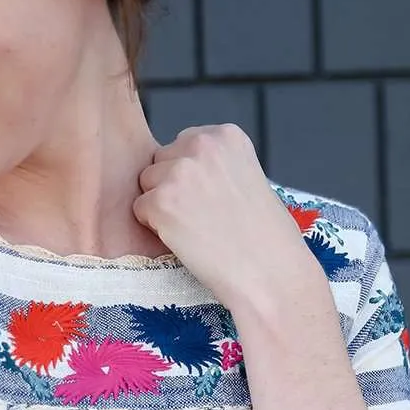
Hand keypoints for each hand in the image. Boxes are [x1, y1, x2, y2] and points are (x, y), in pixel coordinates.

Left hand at [132, 124, 314, 307]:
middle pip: (161, 160)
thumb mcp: (249, 178)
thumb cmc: (266, 237)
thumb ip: (216, 166)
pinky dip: (155, 228)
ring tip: (195, 228)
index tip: (213, 199)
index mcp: (226, 135)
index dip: (192, 176)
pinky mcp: (161, 202)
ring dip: (162, 206)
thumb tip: (183, 170)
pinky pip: (139, 210)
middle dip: (173, 187)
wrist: (270, 273)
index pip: (184, 145)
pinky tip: (185, 240)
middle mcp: (201, 145)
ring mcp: (179, 172)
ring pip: (147, 184)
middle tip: (202, 217)